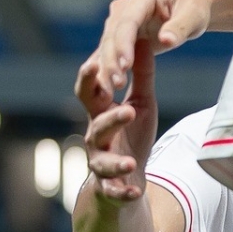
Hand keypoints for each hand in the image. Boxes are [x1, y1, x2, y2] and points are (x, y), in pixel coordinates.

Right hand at [74, 39, 159, 202]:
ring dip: (116, 162)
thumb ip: (141, 76)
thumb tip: (143, 38)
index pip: (89, 95)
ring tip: (129, 162)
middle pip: (97, 127)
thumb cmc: (131, 135)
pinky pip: (114, 192)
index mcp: (101, 115)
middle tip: (126, 111)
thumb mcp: (140, 104)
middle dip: (110, 120)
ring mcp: (100, 164)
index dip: (89, 80)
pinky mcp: (109, 188)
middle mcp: (96, 139)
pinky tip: (135, 193)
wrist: (126, 180)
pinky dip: (124, 192)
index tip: (96, 62)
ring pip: (102, 162)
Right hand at [89, 0, 213, 99]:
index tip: (126, 65)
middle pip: (112, 35)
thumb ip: (179, 28)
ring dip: (107, 68)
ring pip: (106, 46)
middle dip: (113, 60)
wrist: (188, 8)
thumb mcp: (193, 17)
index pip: (128, 22)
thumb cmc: (193, 10)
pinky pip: (109, 53)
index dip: (124, 43)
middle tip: (117, 84)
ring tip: (110, 91)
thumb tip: (166, 40)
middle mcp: (124, 7)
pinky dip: (106, 70)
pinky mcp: (119, 35)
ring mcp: (119, 21)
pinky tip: (102, 88)